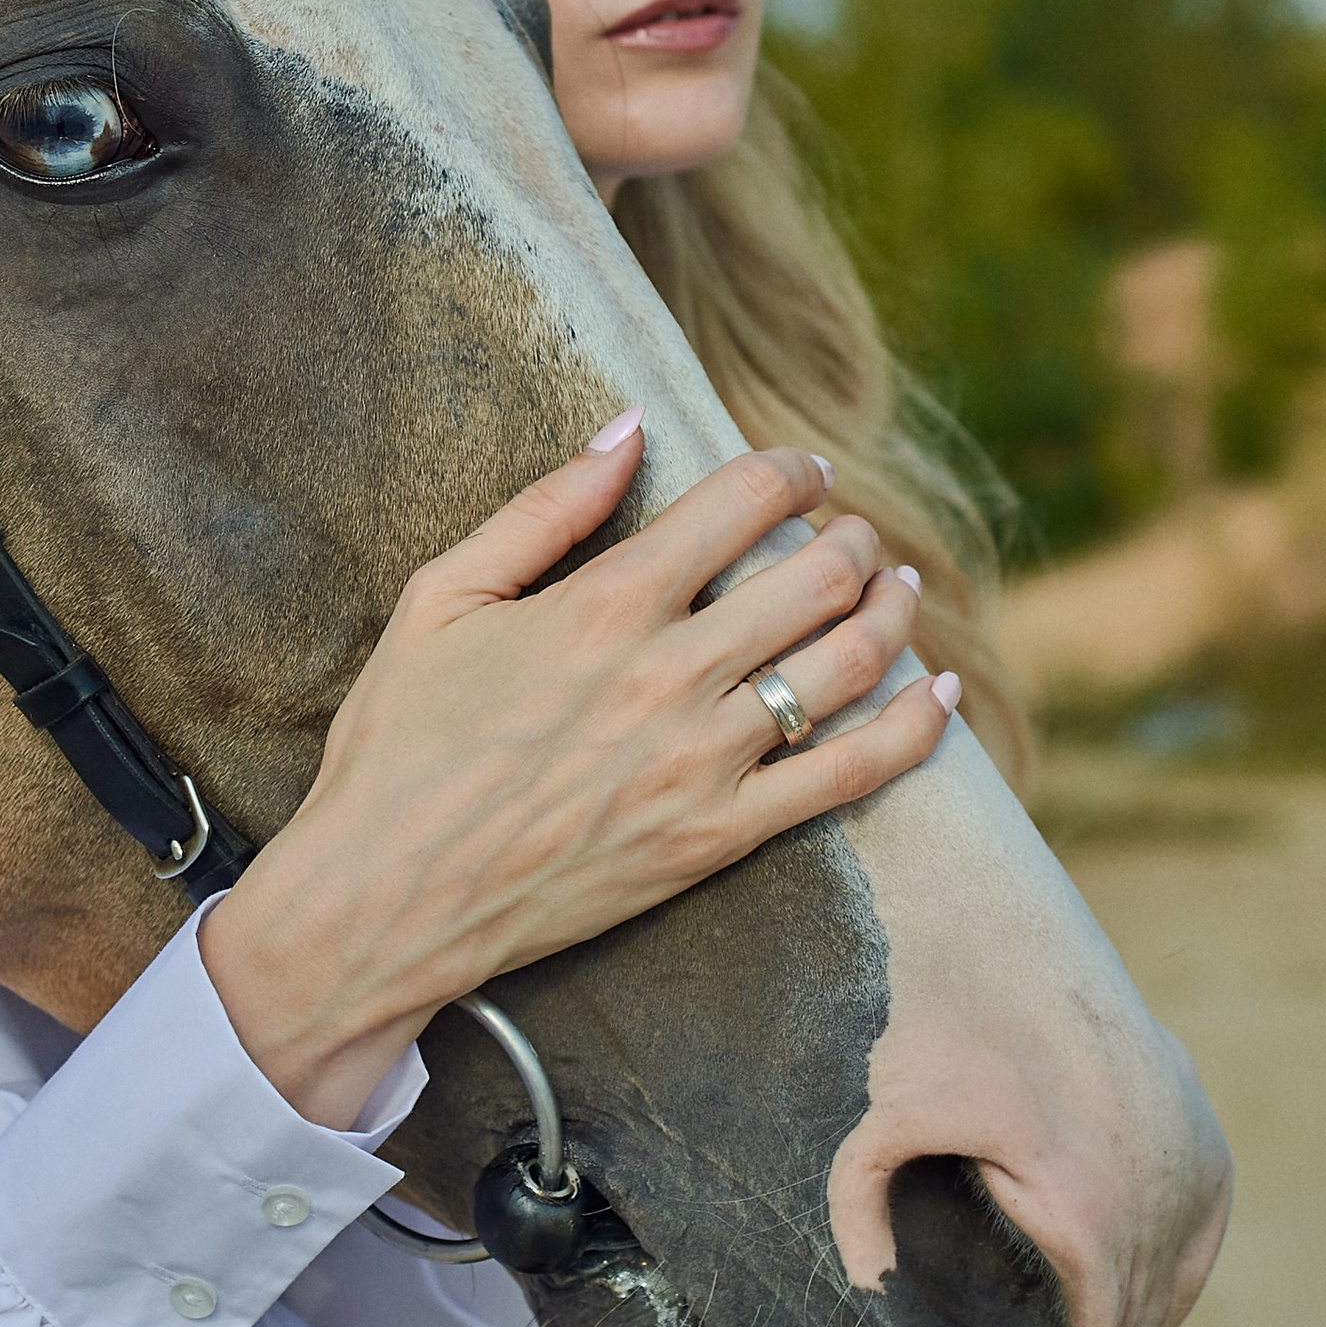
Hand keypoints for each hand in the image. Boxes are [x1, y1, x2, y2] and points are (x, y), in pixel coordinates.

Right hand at [200, 418, 954, 1127]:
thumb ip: (542, 509)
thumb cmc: (398, 743)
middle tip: (855, 532)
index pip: (741, 503)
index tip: (805, 469)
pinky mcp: (719, 839)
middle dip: (854, 538)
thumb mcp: (441, 598)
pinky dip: (912, 730)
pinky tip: (940, 694)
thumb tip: (627, 428)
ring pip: (847, 664)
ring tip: (900, 589)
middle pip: (818, 578)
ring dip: (893, 612)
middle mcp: (671, 674)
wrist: (385, 898)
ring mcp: (705, 762)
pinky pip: (848, 776)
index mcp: (606, 602)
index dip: (792, 472)